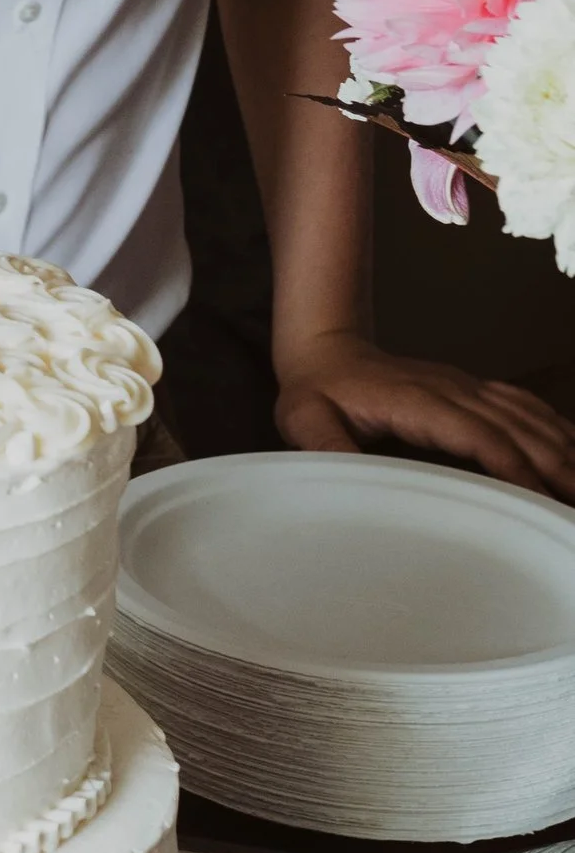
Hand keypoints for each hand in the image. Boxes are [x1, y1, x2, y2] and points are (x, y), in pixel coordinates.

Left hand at [275, 335, 574, 497]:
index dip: (514, 469)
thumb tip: (348, 480)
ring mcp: (467, 387)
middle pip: (519, 431)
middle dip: (556, 469)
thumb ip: (325, 446)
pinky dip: (554, 428)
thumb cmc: (316, 391)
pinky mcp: (471, 389)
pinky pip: (523, 406)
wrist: (325, 348)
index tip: (540, 503)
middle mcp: (454, 391)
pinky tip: (571, 451)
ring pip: (529, 418)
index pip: (481, 437)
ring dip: (563, 451)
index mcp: (419, 403)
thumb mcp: (304, 419)